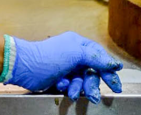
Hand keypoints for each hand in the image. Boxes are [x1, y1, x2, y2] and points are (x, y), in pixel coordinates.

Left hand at [7, 32, 122, 102]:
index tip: (115, 85)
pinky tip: (61, 86)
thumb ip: (97, 58)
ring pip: (81, 81)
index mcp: (78, 44)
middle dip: (91, 84)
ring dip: (78, 88)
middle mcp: (73, 54)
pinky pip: (70, 85)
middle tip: (93, 95)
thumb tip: (115, 64)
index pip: (100, 57)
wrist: (26, 67)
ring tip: (72, 92)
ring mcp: (65, 66)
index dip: (108, 71)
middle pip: (92, 72)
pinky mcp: (58, 77)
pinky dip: (67, 87)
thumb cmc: (49, 56)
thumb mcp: (76, 53)